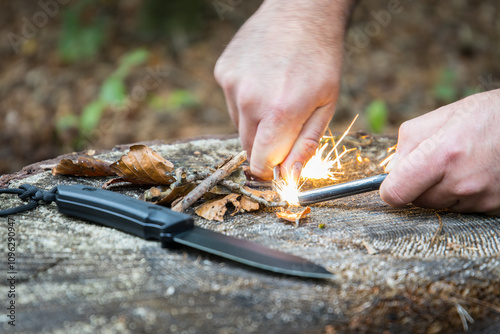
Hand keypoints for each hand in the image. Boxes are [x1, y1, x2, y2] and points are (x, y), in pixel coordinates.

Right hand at [214, 0, 352, 179]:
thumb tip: (289, 178)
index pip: (261, 164)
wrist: (301, 11)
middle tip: (284, 126)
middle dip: (266, 147)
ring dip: (255, 123)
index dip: (271, 171)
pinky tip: (262, 81)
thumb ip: (305, 145)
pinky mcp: (223, 72)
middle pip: (248, 148)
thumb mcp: (325, 105)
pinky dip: (245, 100)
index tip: (279, 168)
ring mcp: (232, 85)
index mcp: (280, 113)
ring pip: (240, 126)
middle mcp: (250, 101)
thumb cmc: (321, 59)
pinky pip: (232, 103)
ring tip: (275, 96)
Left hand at [380, 89, 499, 214]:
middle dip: (417, 185)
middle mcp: (461, 182)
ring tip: (460, 165)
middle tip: (434, 163)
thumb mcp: (442, 116)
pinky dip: (461, 196)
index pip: (397, 192)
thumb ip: (408, 143)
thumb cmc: (487, 115)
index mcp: (442, 154)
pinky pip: (462, 209)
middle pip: (417, 200)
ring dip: (440, 191)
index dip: (388, 190)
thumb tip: (392, 170)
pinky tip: (475, 174)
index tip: (390, 185)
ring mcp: (480, 198)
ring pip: (439, 206)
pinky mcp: (494, 208)